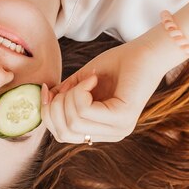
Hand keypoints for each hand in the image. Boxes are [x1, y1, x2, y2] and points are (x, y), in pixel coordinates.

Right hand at [41, 41, 161, 143]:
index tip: (46, 90)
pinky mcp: (123, 118)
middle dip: (55, 105)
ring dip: (70, 95)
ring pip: (73, 121)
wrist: (145, 53)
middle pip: (63, 132)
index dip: (47, 113)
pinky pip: (85, 110)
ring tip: (86, 80)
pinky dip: (81, 90)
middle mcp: (110, 135)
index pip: (61, 135)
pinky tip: (93, 79)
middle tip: (68, 85)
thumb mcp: (80, 83)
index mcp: (100, 130)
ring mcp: (118, 129)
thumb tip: (44, 100)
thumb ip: (63, 95)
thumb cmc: (116, 65)